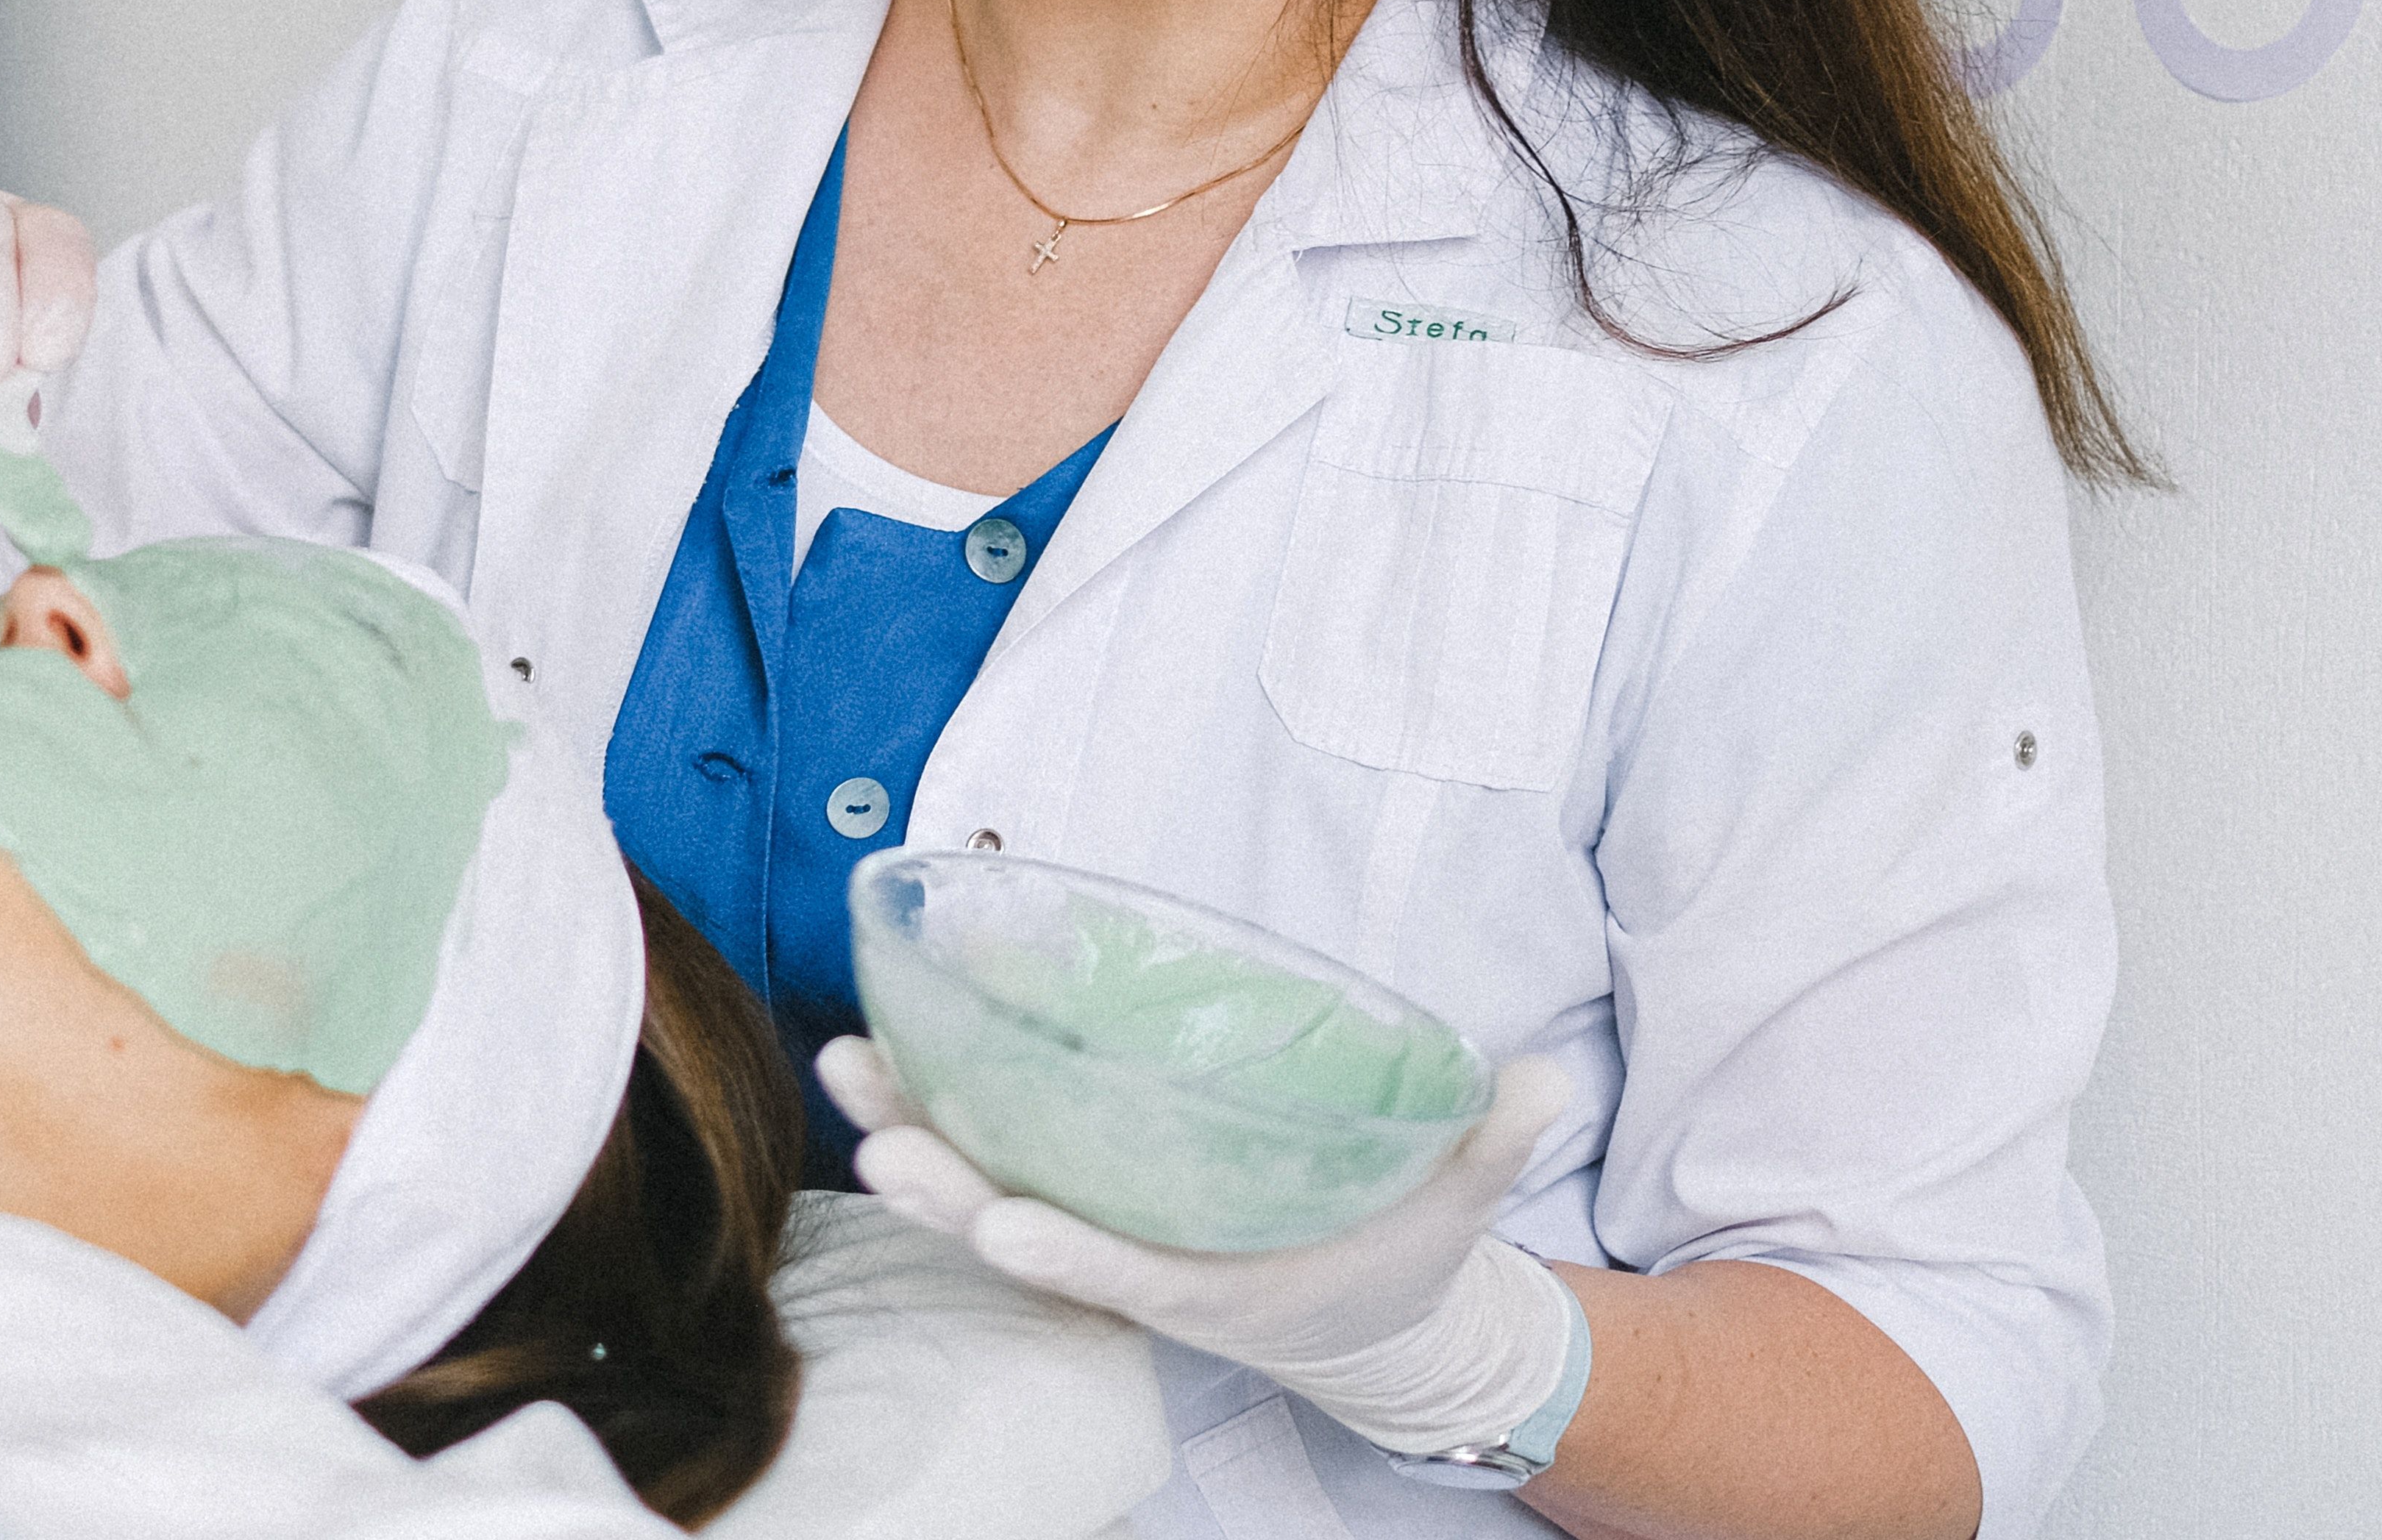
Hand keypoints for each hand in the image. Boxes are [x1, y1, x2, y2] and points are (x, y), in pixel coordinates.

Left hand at [819, 1034, 1579, 1455]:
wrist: (1367, 1317)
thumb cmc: (1404, 1255)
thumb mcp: (1459, 1206)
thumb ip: (1496, 1143)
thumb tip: (1537, 1078)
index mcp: (1226, 1280)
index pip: (1132, 1270)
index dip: (1067, 1250)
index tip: (1002, 1221)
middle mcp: (1145, 1262)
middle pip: (1027, 1230)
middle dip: (942, 1182)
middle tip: (869, 1126)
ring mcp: (1108, 1230)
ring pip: (990, 1191)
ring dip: (913, 1136)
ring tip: (844, 1069)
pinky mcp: (1091, 1198)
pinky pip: (1001, 1161)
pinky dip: (939, 1120)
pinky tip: (885, 1064)